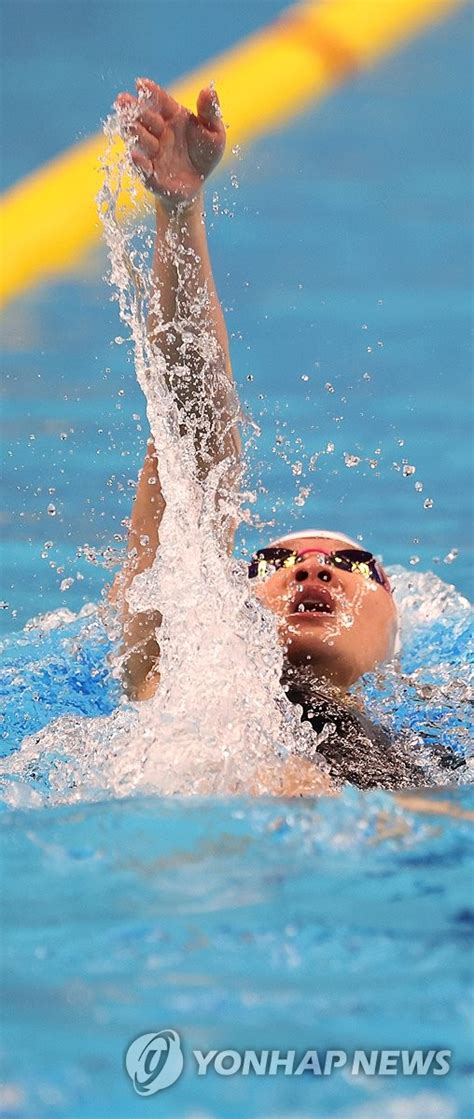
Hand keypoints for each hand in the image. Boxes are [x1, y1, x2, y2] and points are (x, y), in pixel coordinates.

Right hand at [115, 78, 225, 209]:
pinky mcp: (152, 176)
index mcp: (173, 117)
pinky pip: (145, 171)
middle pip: (145, 120)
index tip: (140, 83)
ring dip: (133, 132)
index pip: (160, 102)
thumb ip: (210, 112)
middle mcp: (159, 134)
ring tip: (127, 124)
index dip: (151, 92)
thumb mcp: (214, 133)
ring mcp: (154, 154)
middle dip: (133, 110)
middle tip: (122, 100)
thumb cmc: (204, 154)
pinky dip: (139, 164)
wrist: (198, 183)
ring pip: (141, 142)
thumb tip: (208, 89)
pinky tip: (135, 156)